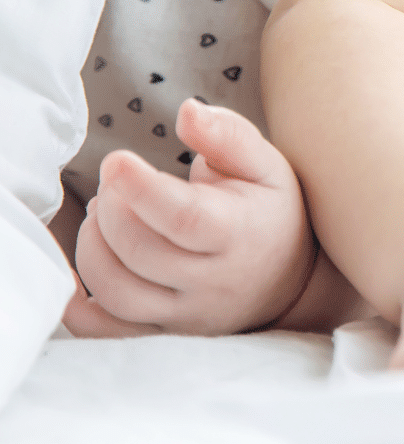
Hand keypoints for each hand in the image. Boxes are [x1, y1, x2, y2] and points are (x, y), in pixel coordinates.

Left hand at [63, 99, 315, 336]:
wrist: (291, 282)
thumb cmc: (270, 213)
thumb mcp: (267, 166)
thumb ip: (229, 134)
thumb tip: (187, 111)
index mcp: (241, 234)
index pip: (184, 219)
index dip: (140, 188)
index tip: (117, 159)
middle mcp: (215, 283)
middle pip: (141, 252)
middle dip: (110, 209)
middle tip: (114, 181)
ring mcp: (188, 314)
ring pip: (119, 293)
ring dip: (92, 248)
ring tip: (103, 215)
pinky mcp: (164, 333)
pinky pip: (107, 333)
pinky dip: (76, 308)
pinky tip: (72, 272)